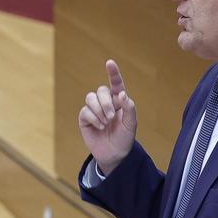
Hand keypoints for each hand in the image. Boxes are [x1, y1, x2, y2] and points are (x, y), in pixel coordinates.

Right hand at [77, 59, 136, 175]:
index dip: (113, 73)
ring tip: (106, 122)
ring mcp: (94, 109)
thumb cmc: (125, 138)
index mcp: (118, 100)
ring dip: (99, 110)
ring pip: (91, 98)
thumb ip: (128, 107)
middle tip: (111, 117)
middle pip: (101, 91)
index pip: (116, 83)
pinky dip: (94, 119)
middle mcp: (106, 102)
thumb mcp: (131, 123)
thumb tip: (120, 94)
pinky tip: (100, 127)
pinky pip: (85, 111)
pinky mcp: (85, 118)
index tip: (109, 63)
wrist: (114, 154)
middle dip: (106, 103)